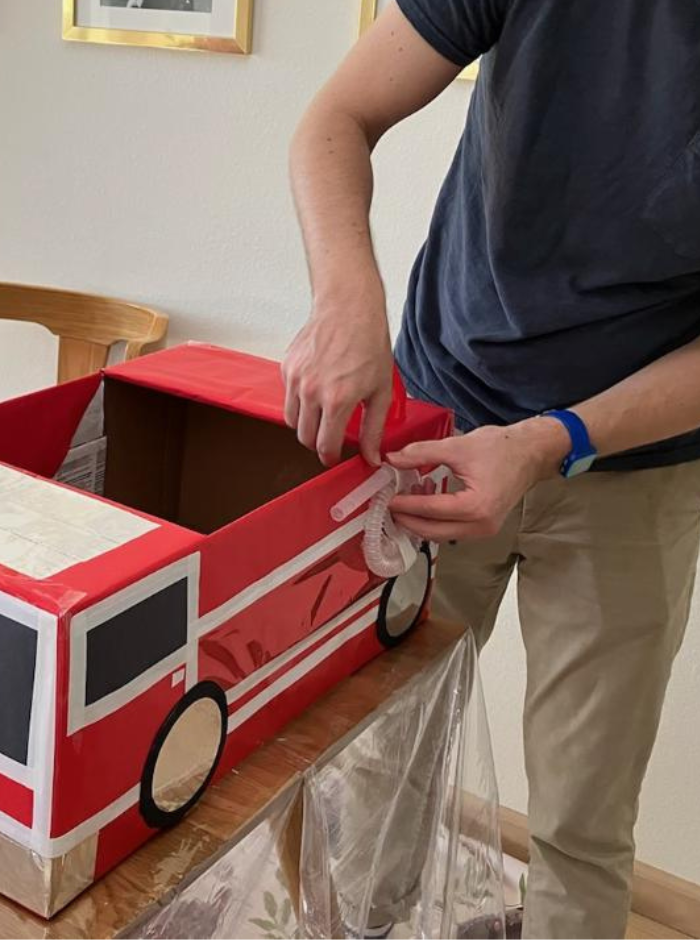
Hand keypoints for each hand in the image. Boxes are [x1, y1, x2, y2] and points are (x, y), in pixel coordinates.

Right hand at [282, 278, 393, 466]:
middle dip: (317, 442)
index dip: (330, 456)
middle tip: (330, 435)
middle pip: (304, 437)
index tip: (334, 456)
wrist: (349, 309)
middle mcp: (312, 392)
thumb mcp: (380, 391)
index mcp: (337, 401)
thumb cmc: (368, 345)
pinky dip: (299, 400)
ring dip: (306, 423)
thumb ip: (374, 429)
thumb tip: (372, 457)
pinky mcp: (286, 367)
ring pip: (292, 420)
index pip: (324, 446)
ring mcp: (296, 379)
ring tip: (323, 412)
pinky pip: (287, 396)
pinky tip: (317, 387)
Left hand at [387, 419, 569, 541]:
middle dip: (407, 519)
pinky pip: (451, 530)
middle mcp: (481, 525)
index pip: (430, 510)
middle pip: (432, 531)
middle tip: (386, 506)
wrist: (531, 453)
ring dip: (420, 522)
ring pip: (440, 534)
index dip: (404, 504)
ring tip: (403, 501)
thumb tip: (392, 459)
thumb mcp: (457, 446)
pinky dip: (434, 521)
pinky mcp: (483, 527)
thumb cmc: (502, 448)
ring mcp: (484, 530)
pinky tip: (425, 500)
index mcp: (476, 506)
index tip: (385, 498)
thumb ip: (422, 454)